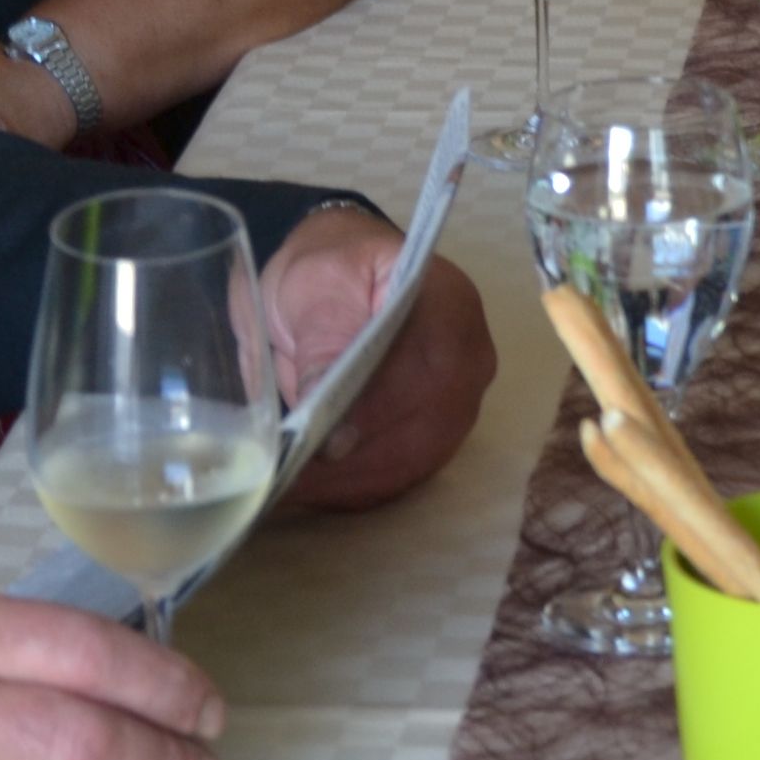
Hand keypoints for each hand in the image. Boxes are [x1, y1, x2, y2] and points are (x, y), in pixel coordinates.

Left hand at [256, 210, 497, 511]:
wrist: (335, 281)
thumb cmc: (328, 270)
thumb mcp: (316, 284)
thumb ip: (324, 336)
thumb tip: (320, 403)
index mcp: (450, 306)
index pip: (429, 371)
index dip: (378, 412)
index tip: (324, 443)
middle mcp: (469, 360)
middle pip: (427, 429)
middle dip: (357, 463)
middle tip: (290, 480)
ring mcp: (458, 403)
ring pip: (413, 462)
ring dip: (350, 484)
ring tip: (291, 489)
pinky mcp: (436, 435)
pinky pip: (401, 475)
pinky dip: (354, 488)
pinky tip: (311, 488)